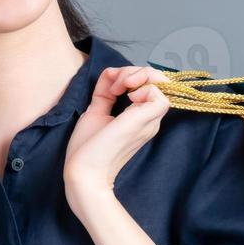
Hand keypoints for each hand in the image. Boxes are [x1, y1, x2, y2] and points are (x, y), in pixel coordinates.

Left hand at [63, 64, 170, 206]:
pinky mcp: (144, 122)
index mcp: (139, 119)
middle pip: (155, 81)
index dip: (129, 75)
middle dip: (134, 71)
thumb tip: (111, 73)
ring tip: (118, 87)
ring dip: (138, 75)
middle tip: (114, 84)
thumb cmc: (87, 150)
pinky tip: (126, 94)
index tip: (109, 86)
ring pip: (160, 83)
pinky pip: (159, 95)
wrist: (83, 173)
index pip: (147, 85)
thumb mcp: (96, 112)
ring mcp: (149, 122)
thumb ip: (105, 93)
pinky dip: (144, 87)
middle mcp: (149, 120)